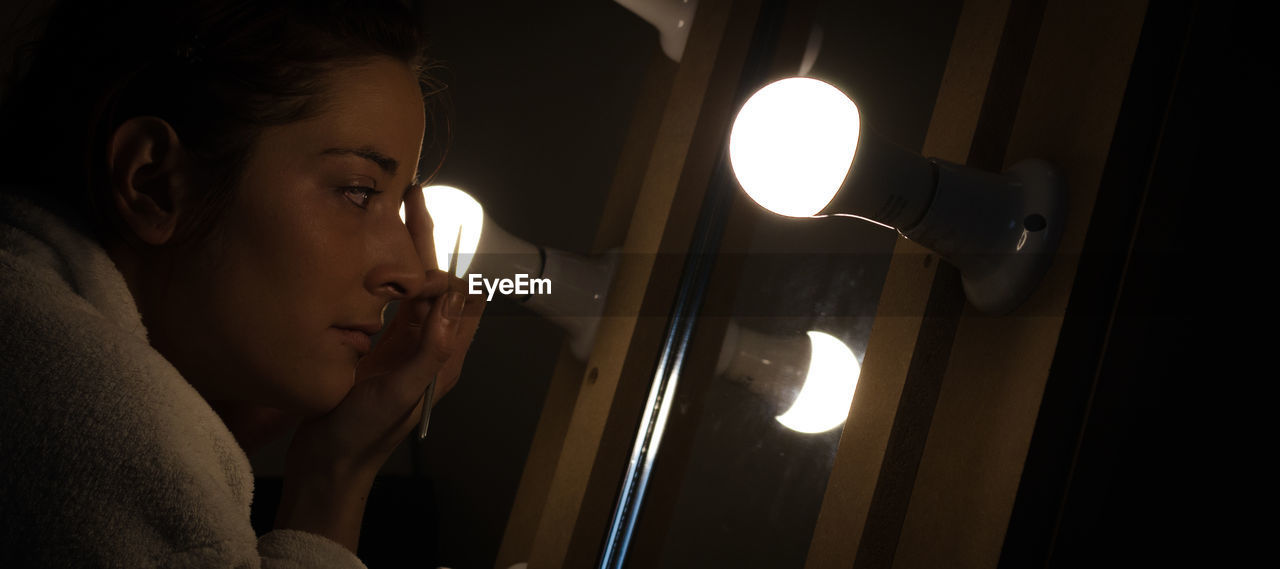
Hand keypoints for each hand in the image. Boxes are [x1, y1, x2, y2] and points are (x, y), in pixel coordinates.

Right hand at [274, 187, 483, 549]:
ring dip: (405, 250)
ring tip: (392, 210)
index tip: (433, 229)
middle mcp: (428, 345)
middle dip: (428, 240)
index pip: (460, 299)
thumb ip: (429, 351)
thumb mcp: (400, 393)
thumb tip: (450, 304)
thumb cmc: (365, 434)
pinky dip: (383, 273)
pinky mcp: (378, 345)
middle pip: (436, 283)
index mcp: (443, 356)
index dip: (451, 264)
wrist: (328, 462)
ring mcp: (403, 344)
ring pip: (410, 286)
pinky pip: (387, 301)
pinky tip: (368, 250)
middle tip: (413, 195)